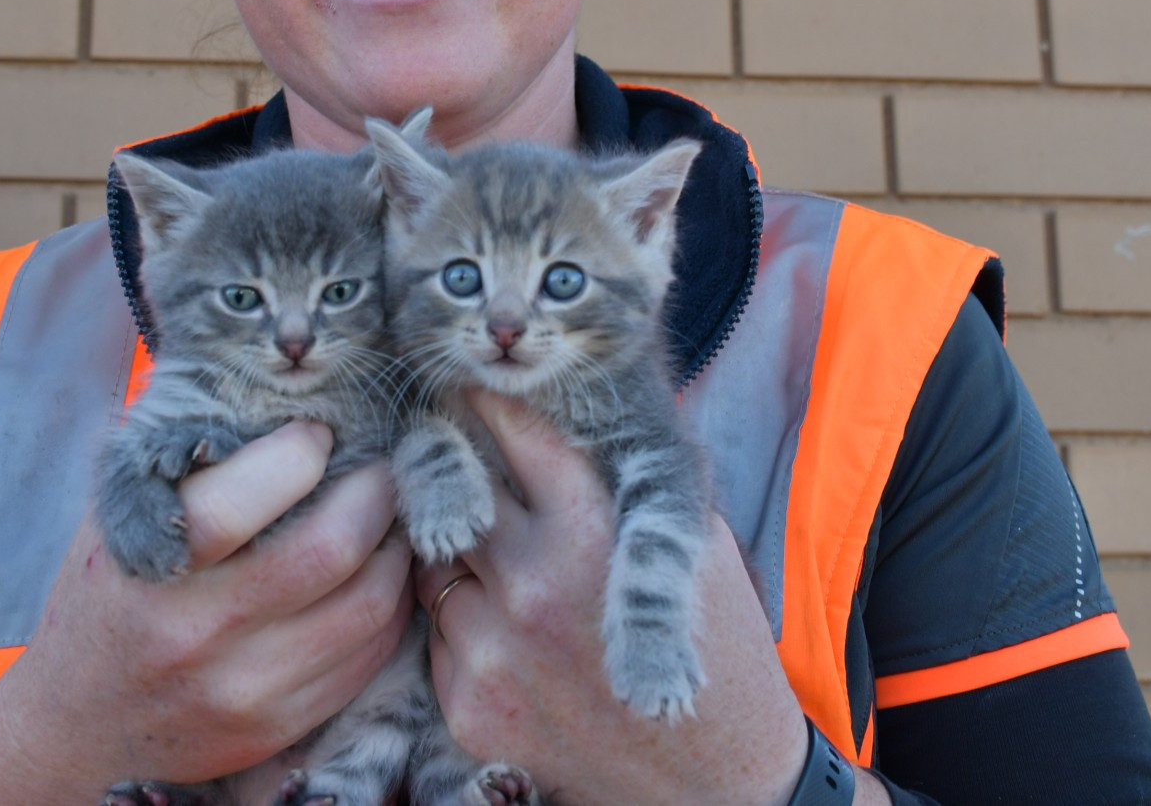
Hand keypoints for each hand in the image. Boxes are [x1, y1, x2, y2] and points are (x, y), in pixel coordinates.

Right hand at [0, 421, 413, 801]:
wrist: (76, 727)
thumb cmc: (106, 599)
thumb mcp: (115, 522)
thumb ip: (181, 463)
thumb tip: (272, 392)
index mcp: (147, 565)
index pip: (243, 498)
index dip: (302, 450)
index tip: (316, 432)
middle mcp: (196, 631)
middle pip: (329, 547)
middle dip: (375, 490)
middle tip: (380, 465)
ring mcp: (244, 687)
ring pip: (368, 603)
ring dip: (395, 545)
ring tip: (389, 514)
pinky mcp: (279, 724)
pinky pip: (368, 655)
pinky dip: (390, 603)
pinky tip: (378, 572)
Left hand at [418, 392, 808, 804]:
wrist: (712, 777)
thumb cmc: (718, 639)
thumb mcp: (689, 531)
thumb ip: (619, 471)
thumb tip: (553, 405)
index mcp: (590, 527)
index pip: (506, 426)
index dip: (489, 399)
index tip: (476, 385)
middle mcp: (530, 582)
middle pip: (451, 481)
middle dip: (456, 458)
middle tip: (455, 441)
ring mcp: (490, 647)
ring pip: (432, 555)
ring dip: (458, 543)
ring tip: (496, 547)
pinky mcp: (467, 704)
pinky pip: (435, 628)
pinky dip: (462, 615)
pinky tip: (507, 622)